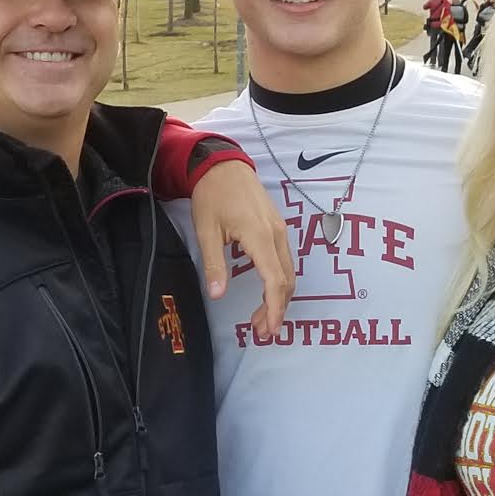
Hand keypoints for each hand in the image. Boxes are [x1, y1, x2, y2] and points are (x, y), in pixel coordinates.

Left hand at [188, 160, 294, 335]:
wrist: (223, 164)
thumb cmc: (212, 196)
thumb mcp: (206, 231)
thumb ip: (214, 265)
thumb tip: (217, 295)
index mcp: (259, 237)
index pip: (275, 281)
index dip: (273, 308)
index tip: (268, 329)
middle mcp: (276, 235)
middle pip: (286, 280)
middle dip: (276, 309)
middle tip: (260, 331)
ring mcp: (280, 230)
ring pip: (288, 272)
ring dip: (278, 297)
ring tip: (260, 318)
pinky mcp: (277, 228)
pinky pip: (284, 260)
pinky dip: (278, 281)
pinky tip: (266, 292)